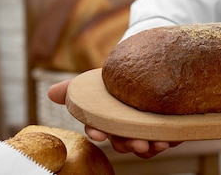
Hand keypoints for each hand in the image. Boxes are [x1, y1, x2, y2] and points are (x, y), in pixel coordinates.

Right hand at [48, 80, 179, 157]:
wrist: (146, 73)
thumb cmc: (115, 84)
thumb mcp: (98, 81)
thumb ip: (76, 88)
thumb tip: (51, 93)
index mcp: (105, 119)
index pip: (96, 128)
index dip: (96, 131)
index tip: (99, 134)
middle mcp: (121, 130)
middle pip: (121, 142)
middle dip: (128, 144)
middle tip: (138, 144)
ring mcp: (140, 131)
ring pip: (141, 146)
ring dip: (148, 147)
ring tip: (156, 143)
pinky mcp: (160, 130)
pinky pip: (161, 141)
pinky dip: (165, 141)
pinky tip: (169, 140)